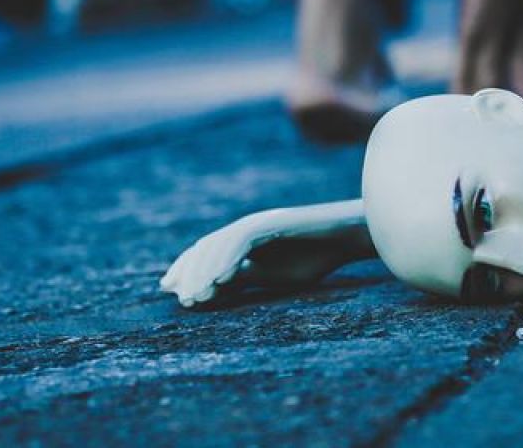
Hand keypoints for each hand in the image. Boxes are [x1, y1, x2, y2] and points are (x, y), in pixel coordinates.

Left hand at [160, 201, 371, 307]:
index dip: (188, 272)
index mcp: (244, 240)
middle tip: (183, 300)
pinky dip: (228, 259)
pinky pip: (242, 241)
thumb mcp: (270, 277)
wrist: (346, 239)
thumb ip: (241, 279)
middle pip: (207, 247)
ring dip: (205, 271)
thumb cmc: (314, 257)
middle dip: (191, 273)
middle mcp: (246, 227)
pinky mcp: (272, 222)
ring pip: (220, 243)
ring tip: (196, 297)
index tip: (175, 295)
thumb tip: (209, 290)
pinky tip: (219, 280)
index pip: (208, 253)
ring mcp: (258, 222)